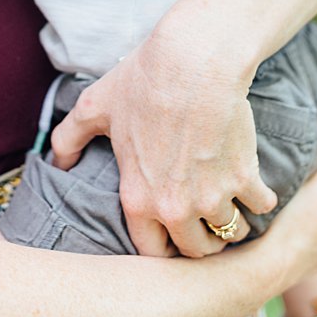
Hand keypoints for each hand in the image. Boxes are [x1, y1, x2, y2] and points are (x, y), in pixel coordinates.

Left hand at [49, 26, 277, 257]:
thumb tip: (55, 162)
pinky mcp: (246, 178)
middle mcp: (175, 208)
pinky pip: (261, 207)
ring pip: (231, 232)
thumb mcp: (93, 108)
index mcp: (137, 199)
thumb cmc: (140, 83)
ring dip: (231, 222)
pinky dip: (259, 198)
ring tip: (227, 205)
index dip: (160, 246)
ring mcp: (213, 196)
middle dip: (200, 240)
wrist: (191, 63)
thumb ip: (68, 139)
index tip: (168, 234)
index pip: (150, 252)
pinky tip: (252, 184)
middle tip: (203, 223)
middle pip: (196, 250)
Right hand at [253, 145, 316, 292]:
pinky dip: (302, 232)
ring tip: (278, 207)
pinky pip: (314, 238)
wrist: (261, 270)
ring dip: (307, 209)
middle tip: (283, 176)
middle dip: (312, 182)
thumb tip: (284, 147)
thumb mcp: (269, 183)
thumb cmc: (261, 223)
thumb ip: (285, 164)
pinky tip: (278, 231)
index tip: (305, 146)